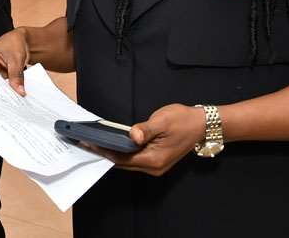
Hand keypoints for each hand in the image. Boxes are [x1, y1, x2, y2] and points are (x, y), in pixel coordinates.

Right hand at [0, 28, 29, 95]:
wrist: (19, 39)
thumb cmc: (16, 44)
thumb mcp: (18, 59)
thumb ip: (17, 75)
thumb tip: (19, 91)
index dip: (1, 88)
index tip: (10, 98)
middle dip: (3, 90)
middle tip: (14, 99)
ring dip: (4, 89)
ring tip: (14, 96)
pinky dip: (5, 86)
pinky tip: (12, 91)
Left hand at [84, 104, 206, 176]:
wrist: (202, 124)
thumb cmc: (183, 121)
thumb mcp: (162, 121)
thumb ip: (145, 129)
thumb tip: (132, 135)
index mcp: (154, 159)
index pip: (122, 158)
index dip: (104, 151)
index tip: (89, 143)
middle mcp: (154, 166)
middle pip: (122, 163)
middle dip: (104, 153)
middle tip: (86, 143)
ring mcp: (156, 165)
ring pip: (128, 162)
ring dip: (112, 154)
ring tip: (96, 143)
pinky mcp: (156, 160)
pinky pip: (134, 159)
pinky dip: (122, 153)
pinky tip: (113, 144)